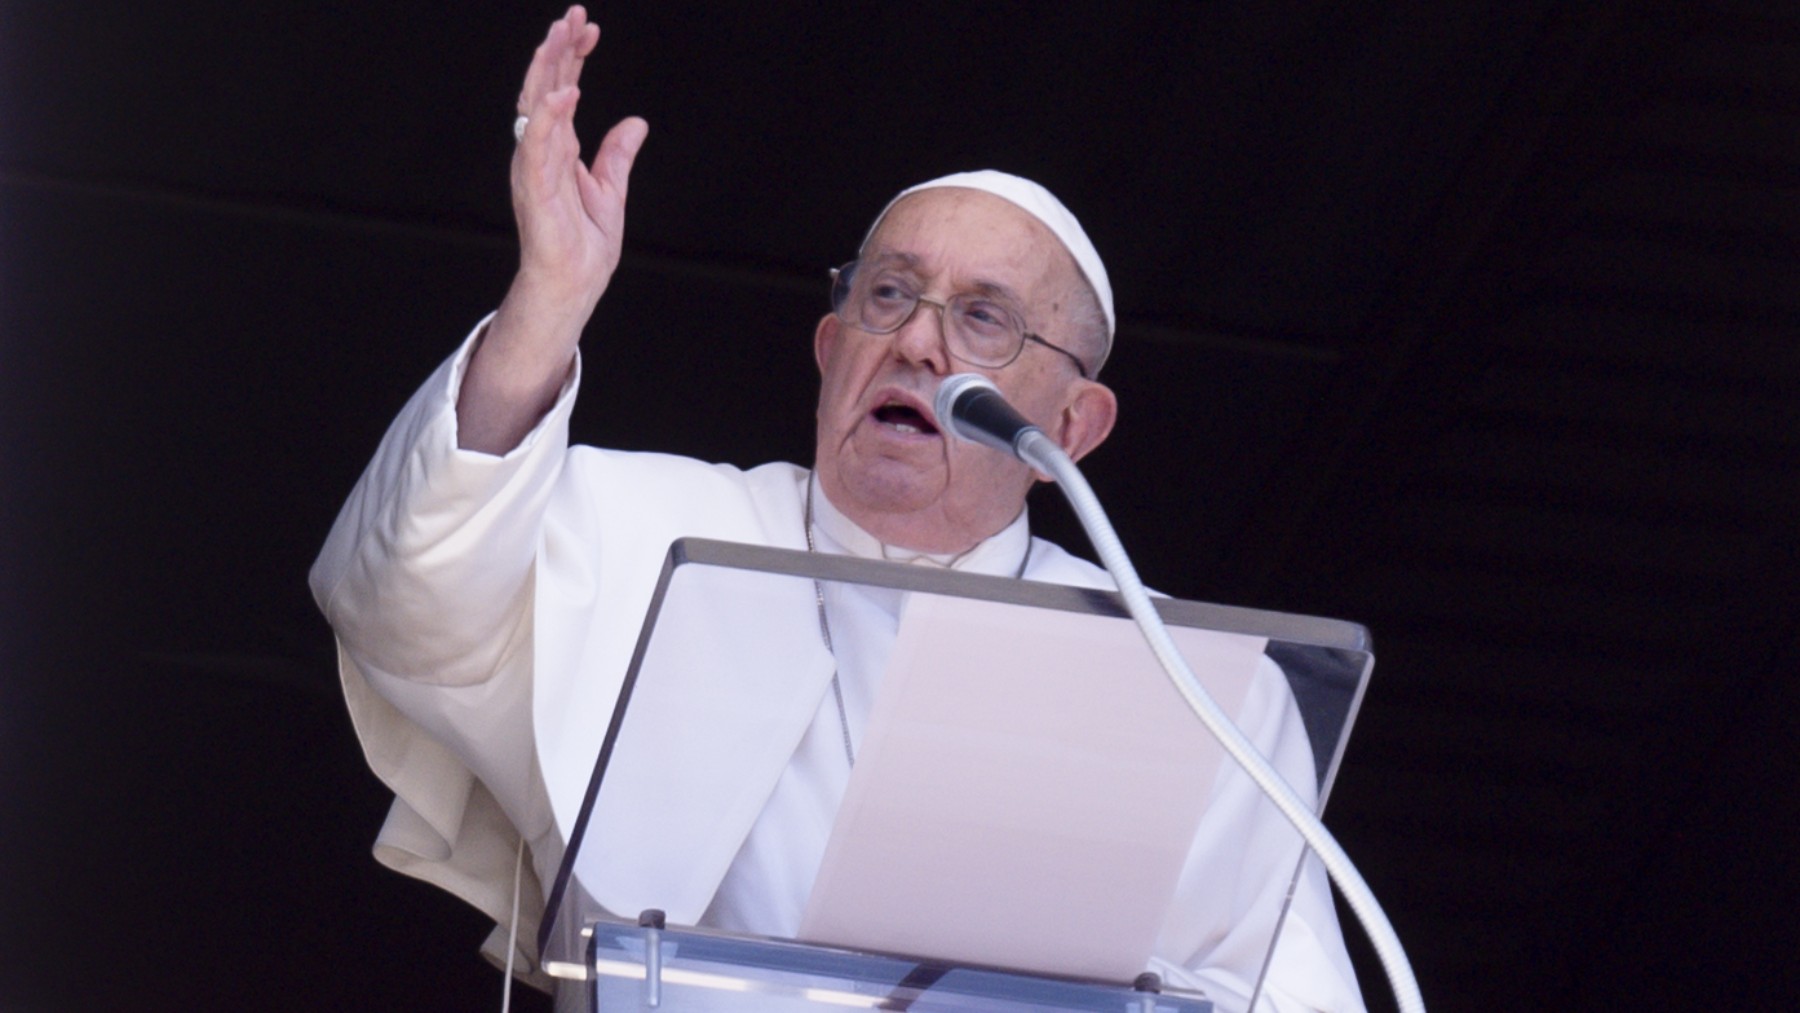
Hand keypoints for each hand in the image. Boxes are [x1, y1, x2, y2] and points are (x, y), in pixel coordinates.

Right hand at [511, 5, 647, 315]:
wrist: (575, 284)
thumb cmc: (584, 245)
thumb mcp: (611, 190)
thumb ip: (617, 154)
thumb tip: (635, 122)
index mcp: (558, 147)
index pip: (562, 89)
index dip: (573, 56)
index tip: (589, 26)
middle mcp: (541, 150)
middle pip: (545, 87)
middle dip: (558, 49)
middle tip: (573, 14)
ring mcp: (535, 166)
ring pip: (535, 106)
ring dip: (547, 69)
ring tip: (560, 35)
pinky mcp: (535, 187)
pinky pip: (538, 145)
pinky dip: (550, 117)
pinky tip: (566, 92)